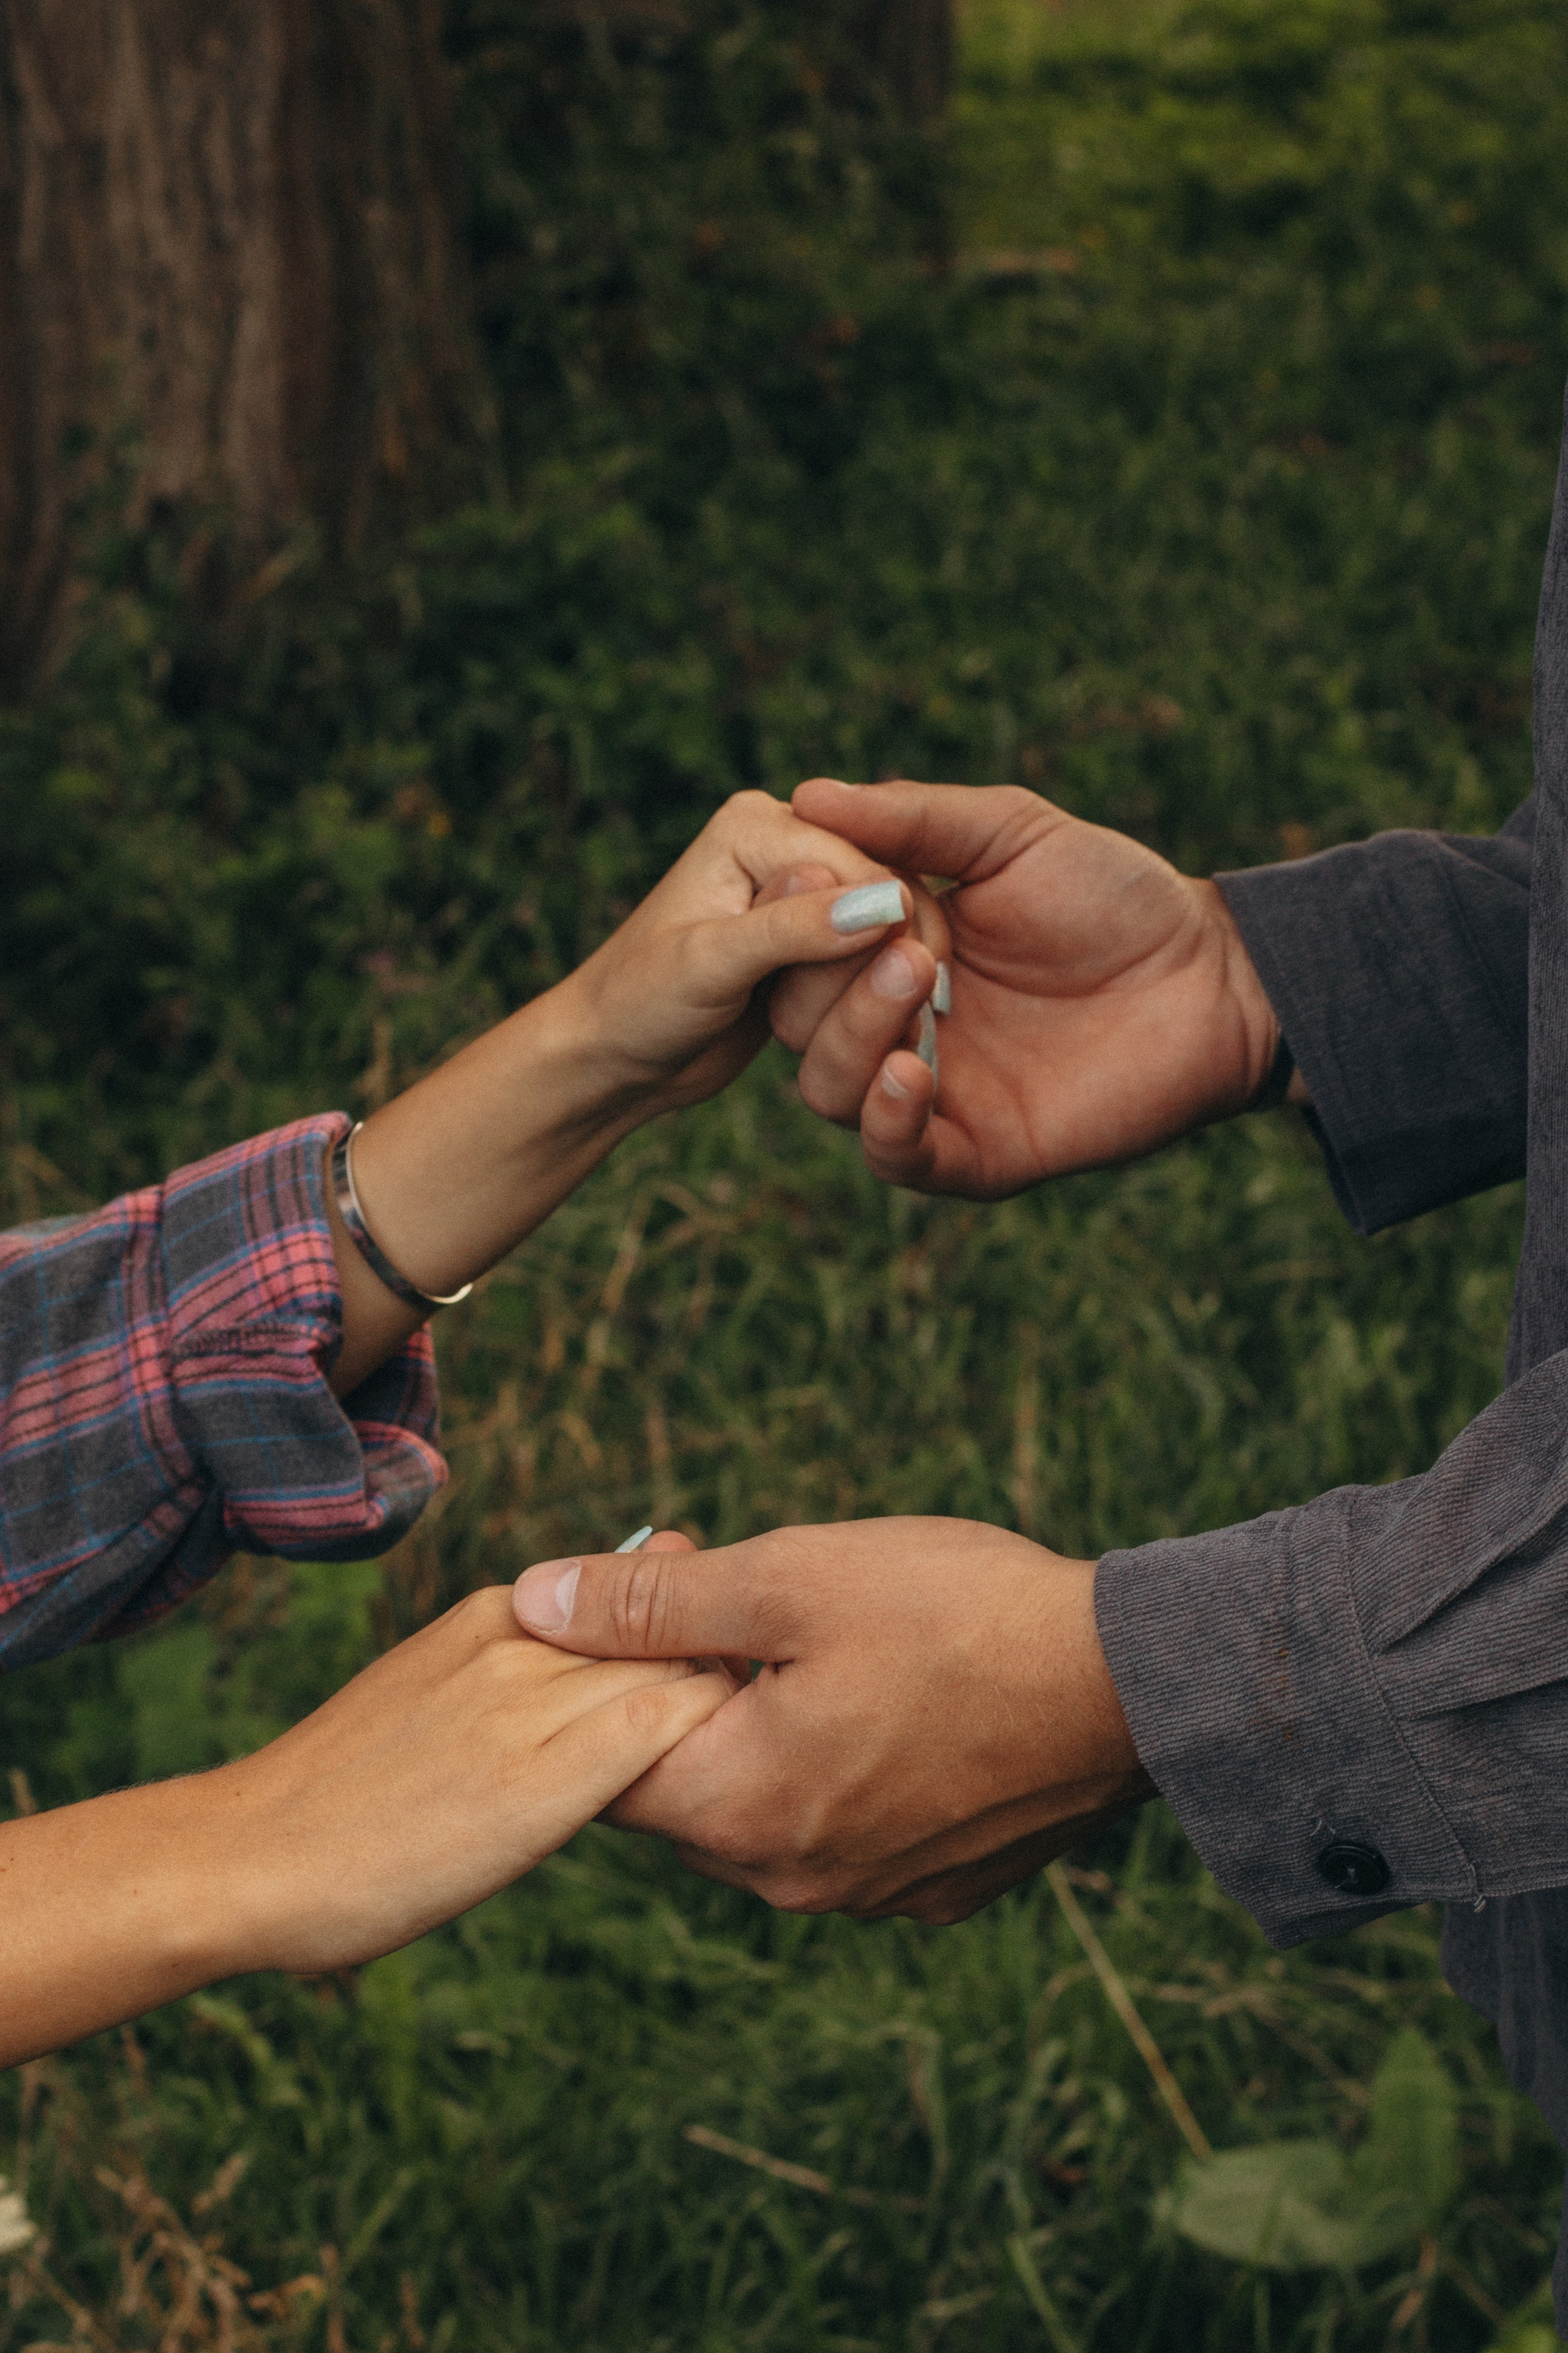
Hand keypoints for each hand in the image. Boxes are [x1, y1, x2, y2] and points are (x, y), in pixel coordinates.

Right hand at [0, 1578, 727, 2062]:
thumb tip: (597, 1665)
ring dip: (729, 1705)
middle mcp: (521, 1642)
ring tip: (762, 1755)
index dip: (698, 1639)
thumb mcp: (433, 1694)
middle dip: (731, 1663)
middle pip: (676, 1625)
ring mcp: (530, 1707)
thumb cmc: (342, 1794)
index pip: (646, 1595)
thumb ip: (515, 1673)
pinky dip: (707, 1744)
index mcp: (496, 1615)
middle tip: (772, 1715)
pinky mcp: (542, 1782)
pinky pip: (660, 1733)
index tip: (725, 1681)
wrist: (252, 1853)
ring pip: (678, 1670)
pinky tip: (730, 1782)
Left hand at [332, 790, 911, 1389]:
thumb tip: (886, 902)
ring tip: (791, 1027)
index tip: (866, 998)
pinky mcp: (814, 945)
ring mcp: (804, 896)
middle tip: (799, 1021)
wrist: (610, 1059)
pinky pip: (873, 970)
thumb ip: (795, 929)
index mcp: (758, 824)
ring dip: (859, 995)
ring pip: (887, 939)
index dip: (881, 934)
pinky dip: (857, 1006)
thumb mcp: (710, 966)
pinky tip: (812, 1033)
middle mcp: (788, 845)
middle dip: (864, 969)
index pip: (866, 865)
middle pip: (886, 898)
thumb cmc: (637, 1005)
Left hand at [512, 1519, 1153, 1922]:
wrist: (1137, 1685)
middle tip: (738, 1584)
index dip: (609, 1664)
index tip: (663, 1584)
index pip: (603, 1762)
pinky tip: (891, 1689)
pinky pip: (846, 1826)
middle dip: (690, 1686)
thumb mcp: (789, 1578)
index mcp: (738, 1811)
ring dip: (768, 1723)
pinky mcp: (935, 1886)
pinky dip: (841, 1762)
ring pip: (768, 1805)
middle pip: (685, 1783)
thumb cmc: (958, 1616)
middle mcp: (793, 1880)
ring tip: (826, 1630)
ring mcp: (871, 1894)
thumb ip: (652, 1604)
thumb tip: (534, 1599)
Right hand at [768, 778, 1285, 1197]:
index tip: (818, 874)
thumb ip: (910, 819)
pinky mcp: (974, 1153)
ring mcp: (930, 1093)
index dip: (794, 916)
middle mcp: (891, 1026)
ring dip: (855, 1033)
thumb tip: (805, 794)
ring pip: (828, 1090)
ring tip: (919, 977)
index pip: (793, 950)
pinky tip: (912, 1069)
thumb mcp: (1008, 834)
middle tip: (896, 931)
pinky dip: (887, 1118)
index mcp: (883, 950)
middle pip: (795, 1022)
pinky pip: (895, 1156)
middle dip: (828, 975)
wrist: (1213, 975)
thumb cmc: (1114, 894)